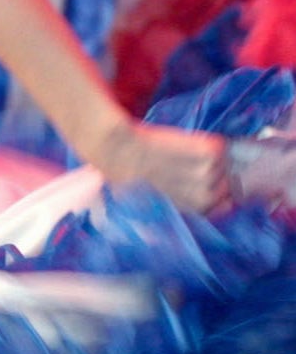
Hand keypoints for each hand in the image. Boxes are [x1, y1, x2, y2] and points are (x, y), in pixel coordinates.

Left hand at [89, 120, 229, 213]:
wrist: (122, 154)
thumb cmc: (134, 179)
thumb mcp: (162, 203)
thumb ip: (186, 203)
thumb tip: (207, 202)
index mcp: (197, 210)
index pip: (228, 205)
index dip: (218, 193)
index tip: (204, 184)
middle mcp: (208, 195)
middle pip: (230, 183)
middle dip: (215, 175)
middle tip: (188, 166)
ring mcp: (211, 172)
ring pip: (225, 163)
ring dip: (211, 158)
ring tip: (183, 156)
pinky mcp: (211, 151)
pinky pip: (219, 146)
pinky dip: (207, 143)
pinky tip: (184, 145)